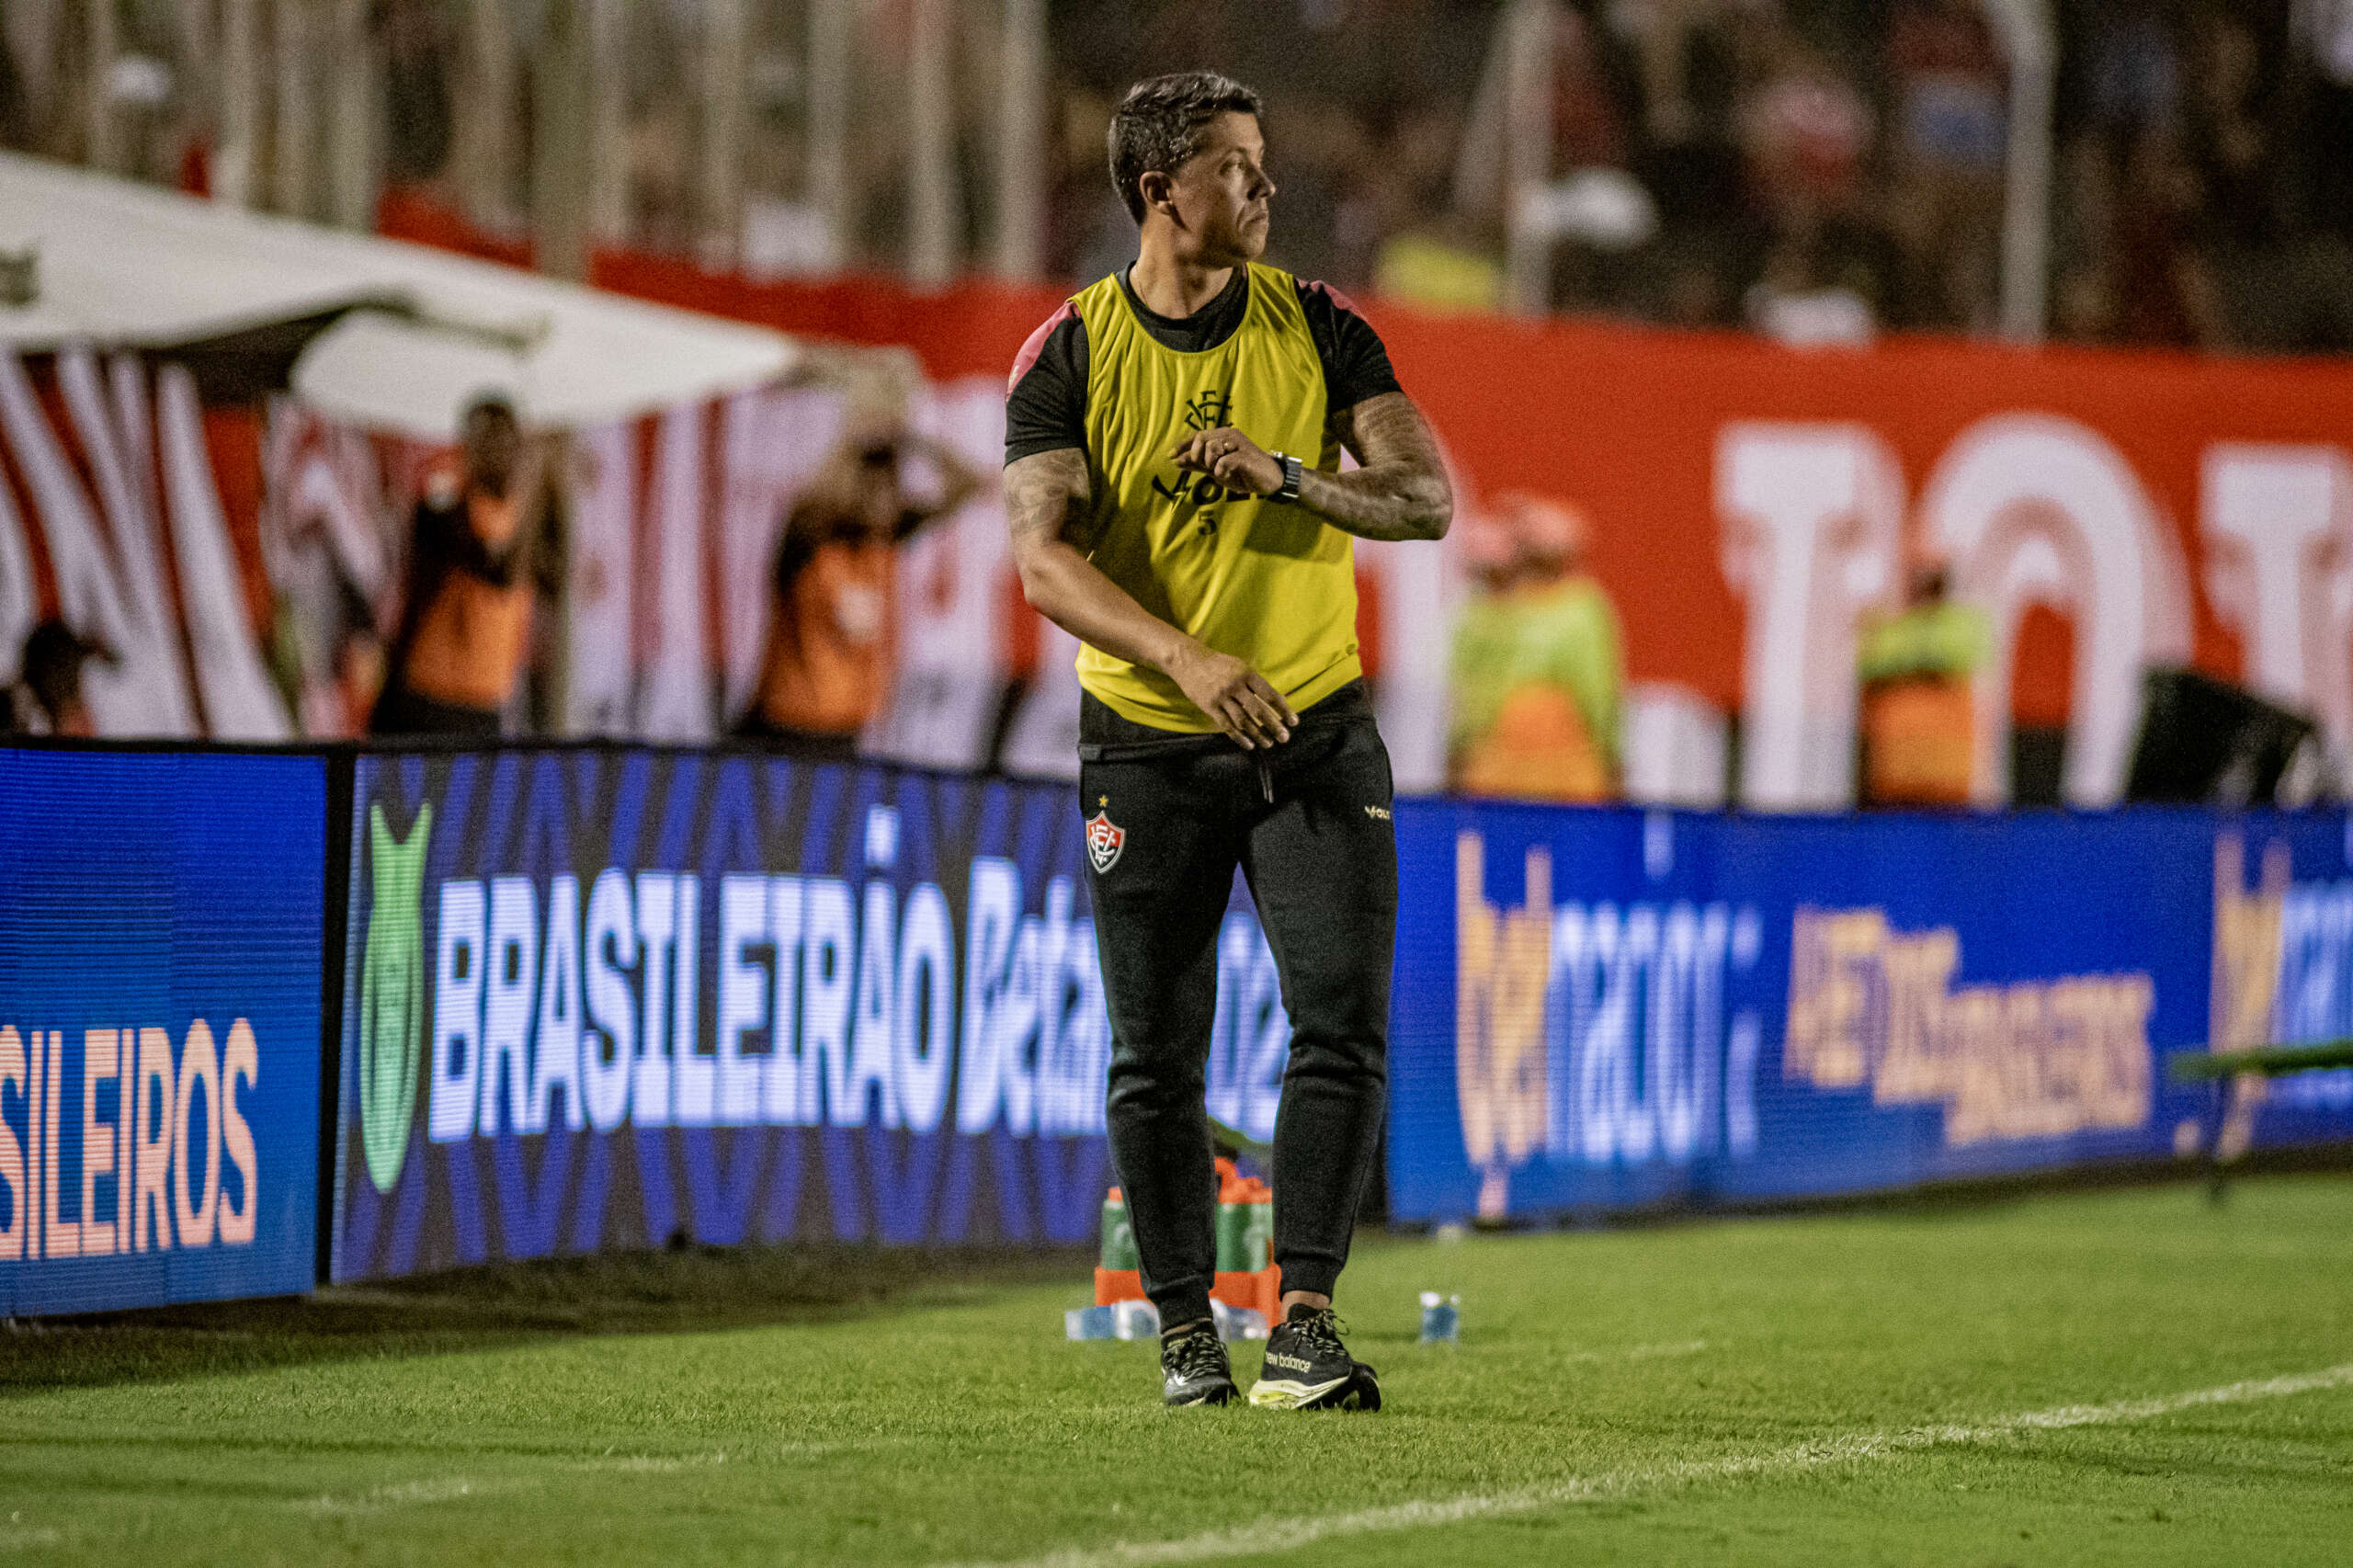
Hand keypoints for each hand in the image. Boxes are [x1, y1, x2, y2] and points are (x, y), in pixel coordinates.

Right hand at [1164, 641, 1295, 749]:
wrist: (1188, 660)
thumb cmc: (1219, 664)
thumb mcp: (1240, 666)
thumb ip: (1256, 682)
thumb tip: (1279, 699)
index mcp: (1246, 673)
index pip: (1269, 694)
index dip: (1283, 709)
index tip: (1293, 722)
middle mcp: (1234, 685)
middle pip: (1258, 710)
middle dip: (1274, 726)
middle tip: (1284, 738)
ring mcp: (1221, 696)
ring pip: (1243, 720)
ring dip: (1258, 734)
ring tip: (1269, 744)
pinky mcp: (1209, 706)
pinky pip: (1226, 725)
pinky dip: (1239, 737)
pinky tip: (1249, 745)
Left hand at [1169, 426, 1281, 497]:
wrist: (1270, 480)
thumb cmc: (1243, 473)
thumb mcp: (1217, 470)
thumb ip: (1198, 464)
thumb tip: (1177, 461)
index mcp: (1222, 436)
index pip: (1198, 435)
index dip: (1182, 444)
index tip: (1170, 455)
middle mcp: (1229, 435)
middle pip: (1202, 437)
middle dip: (1197, 454)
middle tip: (1204, 466)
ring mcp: (1238, 444)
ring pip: (1212, 447)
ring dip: (1211, 463)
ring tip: (1220, 471)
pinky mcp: (1244, 456)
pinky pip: (1224, 461)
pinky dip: (1221, 470)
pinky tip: (1227, 474)